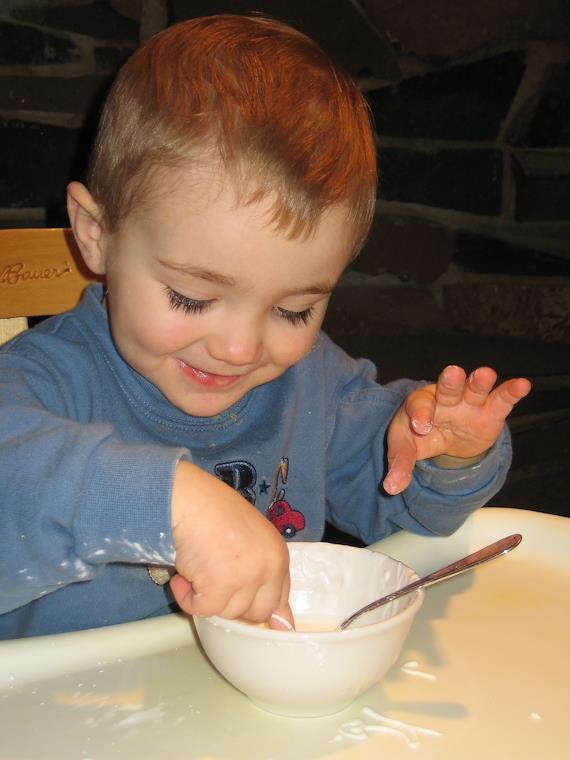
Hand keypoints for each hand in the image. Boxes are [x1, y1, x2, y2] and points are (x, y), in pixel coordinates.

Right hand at [169, 460, 293, 628]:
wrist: (189, 499)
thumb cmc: (213, 511)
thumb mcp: (250, 538)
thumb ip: (263, 573)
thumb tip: (283, 625)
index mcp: (278, 555)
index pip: (280, 598)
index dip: (258, 603)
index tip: (245, 608)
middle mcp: (268, 568)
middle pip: (258, 612)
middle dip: (233, 602)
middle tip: (213, 580)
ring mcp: (246, 578)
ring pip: (227, 612)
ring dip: (206, 596)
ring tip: (196, 567)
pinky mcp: (220, 586)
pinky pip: (203, 610)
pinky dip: (187, 598)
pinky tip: (183, 575)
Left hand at [383, 365, 530, 494]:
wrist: (443, 437)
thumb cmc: (420, 435)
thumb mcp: (405, 449)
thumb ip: (400, 465)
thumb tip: (391, 488)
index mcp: (420, 403)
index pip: (419, 405)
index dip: (420, 414)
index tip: (421, 427)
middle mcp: (445, 398)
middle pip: (447, 388)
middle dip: (450, 382)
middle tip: (452, 374)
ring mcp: (469, 403)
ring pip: (474, 389)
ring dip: (479, 382)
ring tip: (485, 374)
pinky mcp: (491, 413)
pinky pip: (501, 400)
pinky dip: (511, 392)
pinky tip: (521, 385)